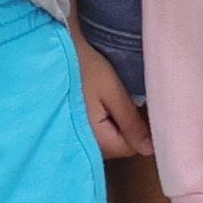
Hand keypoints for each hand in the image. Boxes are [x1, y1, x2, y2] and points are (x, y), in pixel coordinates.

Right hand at [80, 43, 149, 160]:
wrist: (53, 52)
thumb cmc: (84, 68)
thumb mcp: (112, 92)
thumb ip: (131, 122)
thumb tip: (150, 150)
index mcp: (97, 140)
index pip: (131, 147)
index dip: (138, 127)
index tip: (134, 104)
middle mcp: (85, 146)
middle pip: (118, 145)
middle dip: (125, 125)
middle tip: (118, 98)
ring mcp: (76, 139)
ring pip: (108, 138)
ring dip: (113, 122)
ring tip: (105, 98)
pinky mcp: (72, 130)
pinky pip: (95, 132)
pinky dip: (101, 119)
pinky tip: (95, 102)